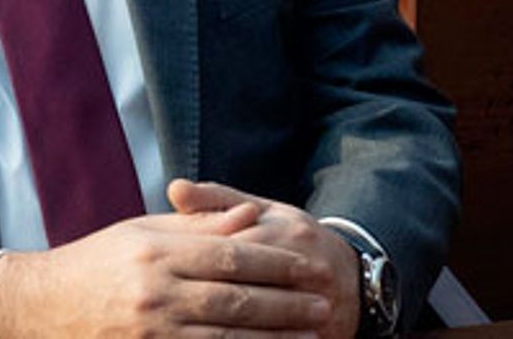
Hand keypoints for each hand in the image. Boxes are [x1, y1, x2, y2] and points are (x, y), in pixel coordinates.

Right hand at [0, 201, 334, 337]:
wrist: (41, 307)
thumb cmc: (96, 263)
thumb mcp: (143, 232)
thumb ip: (198, 226)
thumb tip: (251, 215)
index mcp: (155, 251)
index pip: (229, 256)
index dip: (275, 262)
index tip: (308, 265)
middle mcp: (154, 291)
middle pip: (236, 297)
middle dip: (286, 303)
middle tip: (322, 304)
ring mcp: (151, 331)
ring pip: (228, 335)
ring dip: (274, 337)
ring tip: (311, 334)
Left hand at [169, 181, 360, 338]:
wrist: (354, 281)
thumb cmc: (293, 239)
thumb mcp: (262, 211)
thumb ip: (216, 201)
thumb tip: (174, 187)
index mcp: (284, 232)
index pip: (230, 249)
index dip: (191, 262)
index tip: (158, 273)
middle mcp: (306, 268)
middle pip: (245, 290)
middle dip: (202, 302)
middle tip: (161, 311)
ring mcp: (318, 306)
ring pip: (264, 324)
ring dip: (227, 330)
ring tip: (186, 329)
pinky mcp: (322, 336)